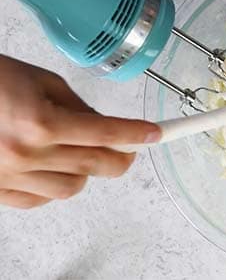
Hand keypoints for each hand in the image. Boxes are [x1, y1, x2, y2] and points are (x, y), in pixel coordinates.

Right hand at [0, 55, 160, 208]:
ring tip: (82, 152)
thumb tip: (103, 124)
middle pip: (93, 166)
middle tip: (131, 149)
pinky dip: (54, 186)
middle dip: (121, 158)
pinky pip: (39, 200)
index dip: (135, 135)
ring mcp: (8, 177)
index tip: (155, 135)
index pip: (104, 133)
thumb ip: (77, 106)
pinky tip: (53, 167)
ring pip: (70, 188)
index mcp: (40, 122)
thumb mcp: (42, 81)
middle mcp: (25, 154)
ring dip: (86, 172)